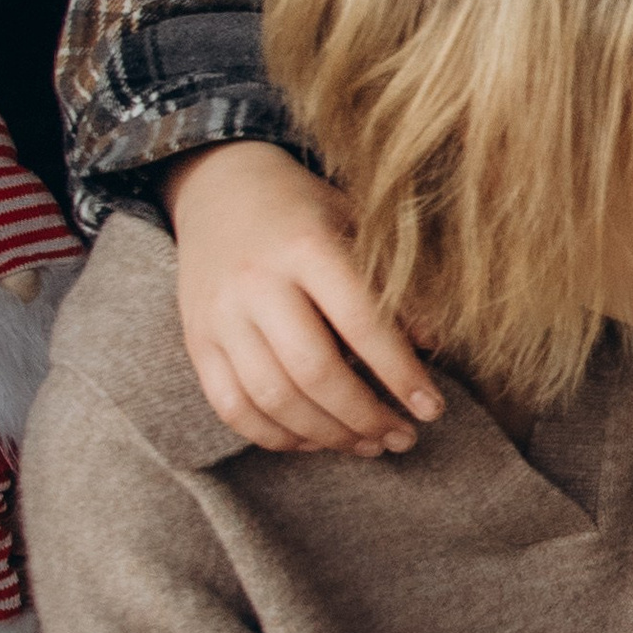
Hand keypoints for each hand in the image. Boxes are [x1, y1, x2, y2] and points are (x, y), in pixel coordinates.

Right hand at [165, 141, 442, 458]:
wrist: (218, 188)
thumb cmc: (305, 212)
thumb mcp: (356, 226)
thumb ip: (392, 284)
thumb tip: (435, 345)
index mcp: (306, 247)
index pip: (362, 324)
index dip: (401, 375)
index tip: (432, 409)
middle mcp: (257, 283)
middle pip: (314, 372)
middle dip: (365, 417)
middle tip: (403, 437)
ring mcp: (220, 316)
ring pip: (273, 398)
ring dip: (327, 435)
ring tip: (368, 444)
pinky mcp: (197, 341)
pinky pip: (232, 407)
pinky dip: (275, 436)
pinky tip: (315, 440)